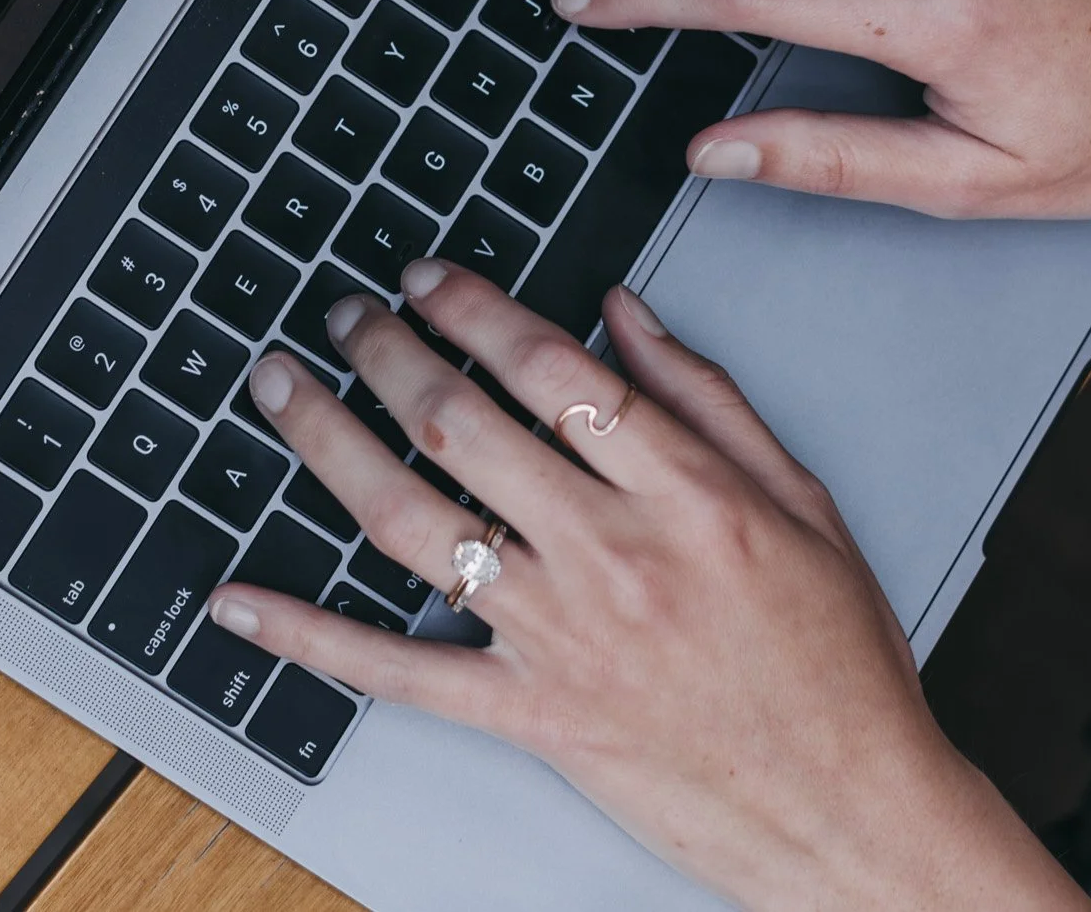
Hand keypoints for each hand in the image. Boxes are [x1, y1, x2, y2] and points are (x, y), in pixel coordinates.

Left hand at [206, 264, 1088, 909]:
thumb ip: (708, 399)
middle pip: (461, 426)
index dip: (470, 307)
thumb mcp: (805, 505)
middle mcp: (612, 556)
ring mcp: (559, 638)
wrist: (850, 813)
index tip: (425, 277)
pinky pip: (394, 670)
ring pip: (410, 521)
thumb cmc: (836, 664)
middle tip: (344, 312)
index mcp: (687, 494)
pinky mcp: (527, 714)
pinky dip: (307, 634)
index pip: (548, 369)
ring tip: (280, 384)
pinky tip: (240, 599)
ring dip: (329, 441)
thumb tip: (622, 311)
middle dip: (385, 352)